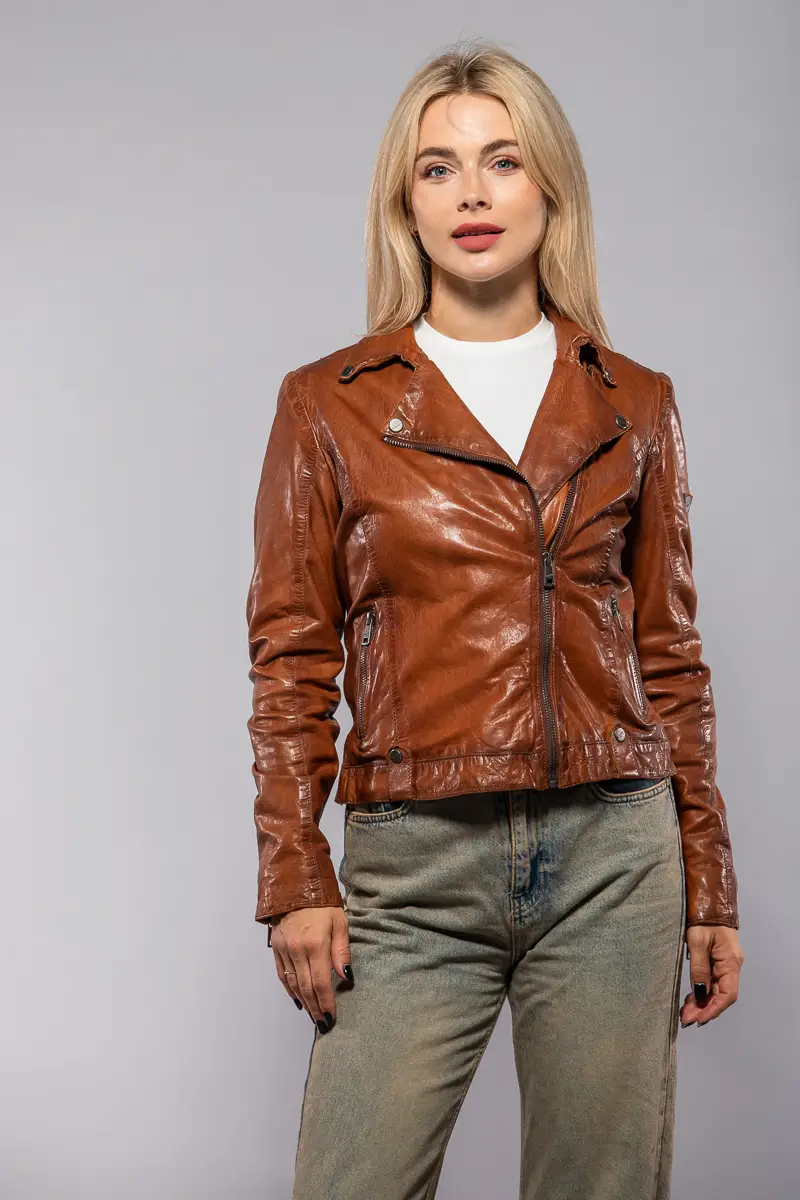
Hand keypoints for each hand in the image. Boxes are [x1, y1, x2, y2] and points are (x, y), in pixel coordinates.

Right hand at [268, 906, 351, 1030]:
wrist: (295, 886)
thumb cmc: (323, 904)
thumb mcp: (340, 923)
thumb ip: (341, 951)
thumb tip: (346, 978)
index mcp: (315, 944)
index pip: (321, 982)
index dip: (327, 1002)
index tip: (332, 1017)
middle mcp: (297, 950)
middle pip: (306, 987)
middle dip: (316, 1008)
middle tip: (323, 1023)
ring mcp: (284, 950)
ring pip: (293, 984)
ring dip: (304, 1002)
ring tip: (313, 1016)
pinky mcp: (276, 948)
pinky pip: (283, 975)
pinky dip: (290, 989)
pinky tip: (298, 1000)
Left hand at [680, 925, 743, 1026]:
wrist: (708, 901)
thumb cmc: (703, 919)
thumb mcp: (697, 943)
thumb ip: (699, 969)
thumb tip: (700, 994)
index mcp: (731, 962)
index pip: (728, 994)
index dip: (713, 1009)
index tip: (698, 1019)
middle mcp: (731, 966)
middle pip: (721, 995)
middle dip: (705, 1009)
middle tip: (685, 1019)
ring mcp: (724, 963)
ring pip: (716, 990)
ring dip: (702, 1002)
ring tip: (685, 1013)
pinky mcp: (716, 960)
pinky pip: (711, 981)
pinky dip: (701, 991)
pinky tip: (690, 998)